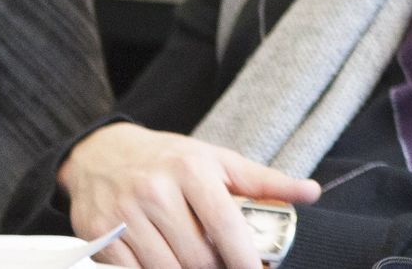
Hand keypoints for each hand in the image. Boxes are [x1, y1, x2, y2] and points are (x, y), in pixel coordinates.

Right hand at [61, 123, 318, 268]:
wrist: (102, 154)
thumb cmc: (170, 160)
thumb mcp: (218, 161)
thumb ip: (264, 182)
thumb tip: (312, 192)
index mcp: (191, 170)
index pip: (226, 225)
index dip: (245, 258)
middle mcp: (155, 191)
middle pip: (198, 255)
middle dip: (216, 268)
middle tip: (223, 263)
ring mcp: (124, 214)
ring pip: (167, 268)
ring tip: (195, 260)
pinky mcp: (99, 234)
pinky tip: (163, 260)